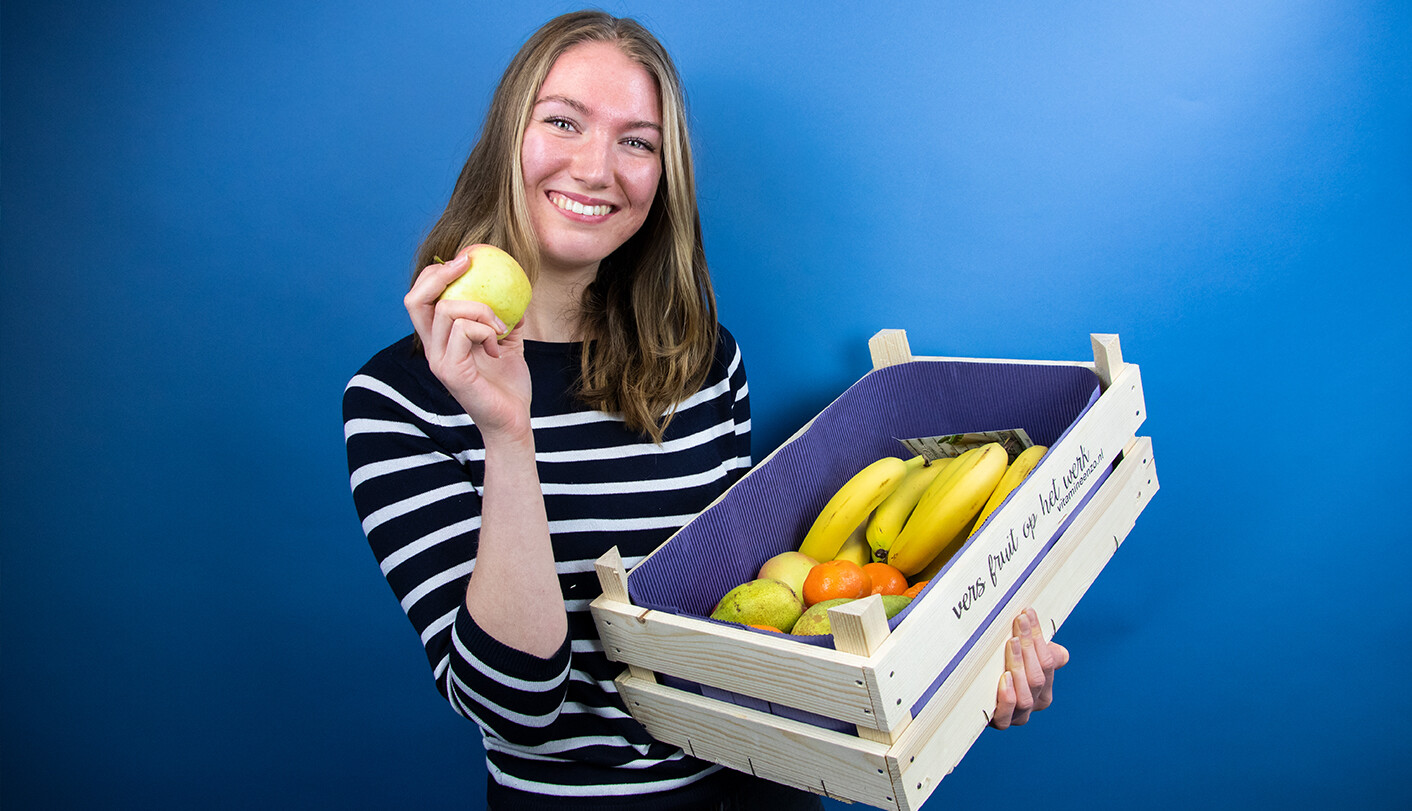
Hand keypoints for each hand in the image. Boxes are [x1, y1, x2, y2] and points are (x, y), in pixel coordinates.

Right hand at [405, 251, 532, 439]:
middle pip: (415, 299)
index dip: (434, 274)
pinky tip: (498, 347)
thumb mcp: (508, 343)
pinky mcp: (451, 372)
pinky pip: (463, 330)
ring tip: (500, 329)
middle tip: (467, 264)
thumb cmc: (509, 386)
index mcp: (440, 341)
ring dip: (481, 310)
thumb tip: (516, 291)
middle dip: (439, 274)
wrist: (514, 422)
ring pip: (446, 310)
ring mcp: (439, 361)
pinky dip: (486, 329)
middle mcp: (432, 349)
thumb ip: (505, 318)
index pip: (420, 299)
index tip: (464, 260)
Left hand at [990, 607, 1068, 729]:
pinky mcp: (1000, 723)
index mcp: (1044, 688)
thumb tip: (1062, 654)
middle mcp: (1035, 703)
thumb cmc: (1000, 671)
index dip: (1038, 636)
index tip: (1026, 613)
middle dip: (1028, 646)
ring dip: (1018, 666)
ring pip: (1025, 695)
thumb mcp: (1022, 660)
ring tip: (1010, 644)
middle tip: (1019, 622)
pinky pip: (1006, 715)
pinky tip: (1003, 678)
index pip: (1048, 661)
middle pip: (1037, 676)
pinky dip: (1007, 697)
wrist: (973, 700)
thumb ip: (1041, 655)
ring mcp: (1018, 715)